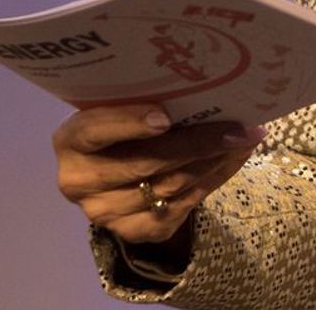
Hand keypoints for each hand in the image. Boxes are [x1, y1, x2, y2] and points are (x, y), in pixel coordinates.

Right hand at [53, 104, 264, 245]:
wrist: (117, 173)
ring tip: (244, 139)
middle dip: (198, 143)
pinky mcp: (132, 231)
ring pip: (169, 186)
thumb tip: (204, 85)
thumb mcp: (122, 108)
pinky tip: (233, 159)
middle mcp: (80, 182)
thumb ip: (144, 101)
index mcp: (71, 141)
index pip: (95, 130)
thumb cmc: (124, 126)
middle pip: (145, 163)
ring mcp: (105, 212)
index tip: (165, 116)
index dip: (129, 123)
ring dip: (213, 161)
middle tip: (238, 127)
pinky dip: (213, 180)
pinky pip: (181, 208)